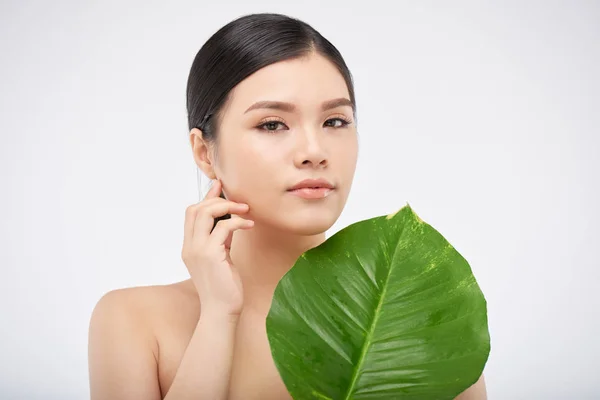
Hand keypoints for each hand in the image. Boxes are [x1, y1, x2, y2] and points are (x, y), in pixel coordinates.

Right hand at [181, 179, 252, 316]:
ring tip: (245, 210)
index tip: (220, 188)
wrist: (222, 311)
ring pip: (205, 213)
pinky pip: (223, 227)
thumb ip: (221, 240)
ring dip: (227, 207)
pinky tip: (249, 225)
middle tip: (238, 201)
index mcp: (189, 247)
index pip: (191, 214)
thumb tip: (229, 222)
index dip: (205, 198)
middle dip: (216, 199)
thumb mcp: (221, 258)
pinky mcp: (210, 255)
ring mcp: (197, 250)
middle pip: (194, 209)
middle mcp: (189, 247)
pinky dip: (238, 222)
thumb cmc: (224, 288)